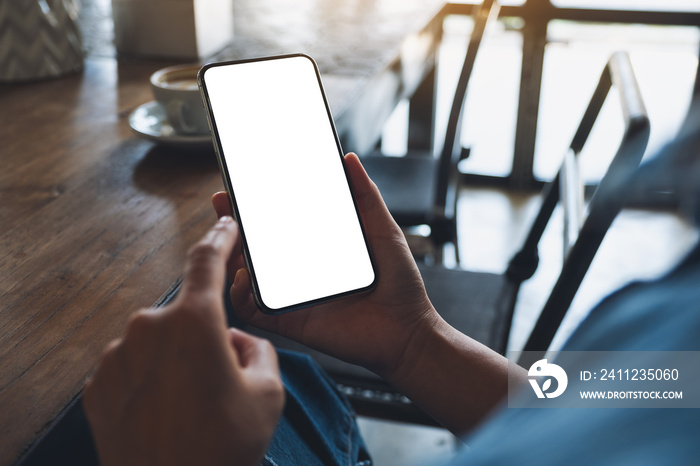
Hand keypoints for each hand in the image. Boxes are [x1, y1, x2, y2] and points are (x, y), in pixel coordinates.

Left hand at [83, 217, 284, 465]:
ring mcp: (118, 357)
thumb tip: (237, 341)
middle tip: (223, 380)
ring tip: (194, 408)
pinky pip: (134, 366)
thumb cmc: (220, 450)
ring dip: (178, 361)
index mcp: (195, 323)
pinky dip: (152, 381)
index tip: (224, 223)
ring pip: (160, 342)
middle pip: (187, 315)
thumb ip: (259, 348)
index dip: (220, 237)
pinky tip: (168, 415)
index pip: (206, 260)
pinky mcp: (99, 384)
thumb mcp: (269, 394)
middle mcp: (149, 329)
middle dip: (207, 336)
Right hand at [211, 153, 440, 378]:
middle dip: (234, 224)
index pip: (281, 222)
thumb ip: (366, 197)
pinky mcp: (290, 321)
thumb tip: (349, 159)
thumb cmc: (400, 285)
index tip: (243, 185)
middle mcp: (300, 270)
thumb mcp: (383, 232)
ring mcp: (292, 296)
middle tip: (224, 203)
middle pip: (257, 246)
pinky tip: (244, 276)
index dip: (258, 205)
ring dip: (231, 255)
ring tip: (230, 237)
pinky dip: (240, 294)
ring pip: (248, 274)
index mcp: (318, 248)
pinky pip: (254, 310)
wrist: (408, 333)